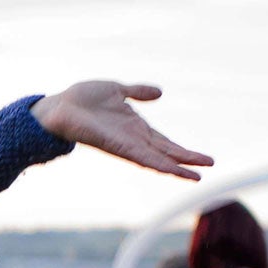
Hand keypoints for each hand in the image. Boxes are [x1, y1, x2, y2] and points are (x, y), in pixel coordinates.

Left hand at [31, 82, 211, 180]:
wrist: (58, 107)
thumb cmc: (81, 99)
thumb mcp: (117, 90)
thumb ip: (137, 91)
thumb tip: (159, 93)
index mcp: (135, 128)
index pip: (165, 143)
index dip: (182, 151)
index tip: (204, 159)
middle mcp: (132, 140)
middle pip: (165, 153)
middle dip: (186, 161)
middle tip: (209, 167)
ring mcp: (125, 145)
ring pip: (156, 160)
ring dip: (176, 168)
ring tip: (196, 177)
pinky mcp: (115, 146)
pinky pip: (140, 157)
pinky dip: (156, 163)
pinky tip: (170, 170)